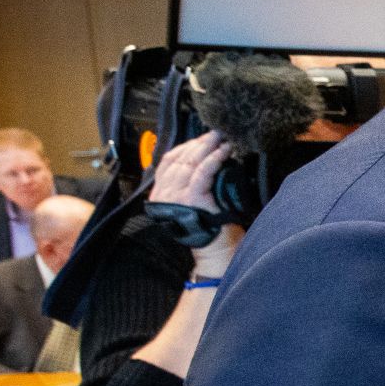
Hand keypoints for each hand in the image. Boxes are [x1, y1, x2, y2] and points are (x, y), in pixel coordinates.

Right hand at [151, 132, 245, 278]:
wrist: (217, 253)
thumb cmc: (211, 229)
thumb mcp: (194, 202)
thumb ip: (190, 184)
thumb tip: (201, 159)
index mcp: (161, 194)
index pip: (168, 161)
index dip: (185, 147)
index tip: (201, 139)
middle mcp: (163, 194)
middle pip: (179, 159)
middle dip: (198, 143)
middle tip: (214, 132)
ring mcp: (176, 196)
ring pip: (190, 163)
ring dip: (207, 148)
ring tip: (221, 138)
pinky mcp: (192, 199)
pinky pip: (202, 172)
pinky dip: (214, 159)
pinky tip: (224, 151)